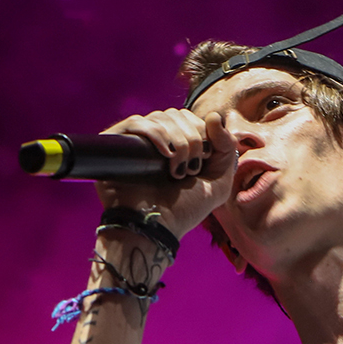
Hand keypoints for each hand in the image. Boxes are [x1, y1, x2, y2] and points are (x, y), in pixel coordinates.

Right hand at [95, 108, 237, 239]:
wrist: (157, 228)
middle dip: (191, 138)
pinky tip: (165, 155)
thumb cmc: (185, 209)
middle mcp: (155, 141)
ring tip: (176, 169)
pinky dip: (155, 134)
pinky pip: (135, 123)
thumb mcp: (219, 180)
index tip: (204, 159)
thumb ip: (226, 146)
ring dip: (177, 140)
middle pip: (175, 115)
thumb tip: (213, 115)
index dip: (201, 131)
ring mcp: (136, 143)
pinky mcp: (116, 146)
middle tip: (191, 167)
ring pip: (158, 117)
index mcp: (176, 145)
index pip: (189, 118)